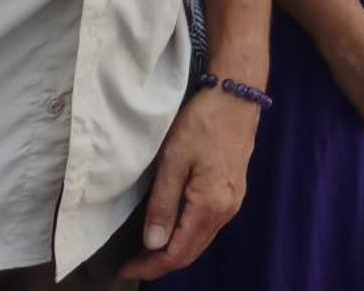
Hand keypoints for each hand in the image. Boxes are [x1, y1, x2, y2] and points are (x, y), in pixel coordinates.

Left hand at [120, 85, 261, 279]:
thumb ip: (163, 204)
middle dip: (160, 263)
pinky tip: (172, 228)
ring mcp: (233, 201)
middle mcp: (226, 210)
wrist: (236, 95)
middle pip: (191, 251)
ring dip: (175, 250)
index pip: (177, 252)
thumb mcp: (174, 159)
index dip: (150, 266)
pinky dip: (188, 235)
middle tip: (133, 263)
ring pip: (201, 240)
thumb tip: (153, 243)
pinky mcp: (234, 191)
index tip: (126, 269)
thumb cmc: (203, 122)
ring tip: (147, 249)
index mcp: (210, 205)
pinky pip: (209, 226)